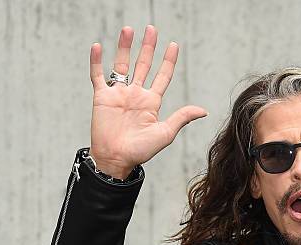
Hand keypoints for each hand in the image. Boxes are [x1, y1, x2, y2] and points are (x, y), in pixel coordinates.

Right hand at [89, 25, 207, 178]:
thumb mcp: (166, 133)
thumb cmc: (141, 151)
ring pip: (121, 65)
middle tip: (152, 29)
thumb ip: (182, 118)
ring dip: (124, 47)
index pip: (162, 76)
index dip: (168, 61)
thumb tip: (203, 110)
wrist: (117, 159)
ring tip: (128, 29)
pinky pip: (98, 76)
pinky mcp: (102, 98)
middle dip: (148, 47)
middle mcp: (136, 95)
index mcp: (152, 102)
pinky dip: (96, 62)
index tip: (174, 45)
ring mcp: (119, 94)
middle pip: (143, 65)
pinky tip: (97, 46)